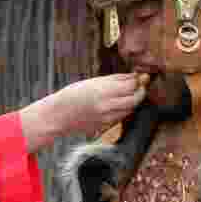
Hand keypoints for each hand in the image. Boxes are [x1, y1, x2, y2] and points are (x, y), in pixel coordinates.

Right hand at [20, 73, 146, 151]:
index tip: (140, 76)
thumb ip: (115, 79)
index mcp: (103, 91)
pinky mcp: (106, 126)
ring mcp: (107, 117)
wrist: (59, 114)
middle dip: (141, 91)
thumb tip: (135, 76)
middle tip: (140, 85)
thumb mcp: (93, 82)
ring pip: (130, 109)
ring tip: (129, 93)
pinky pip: (122, 116)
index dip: (139, 81)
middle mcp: (107, 105)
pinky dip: (125, 109)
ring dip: (134, 100)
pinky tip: (119, 103)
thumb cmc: (73, 94)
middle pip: (135, 99)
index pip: (131, 86)